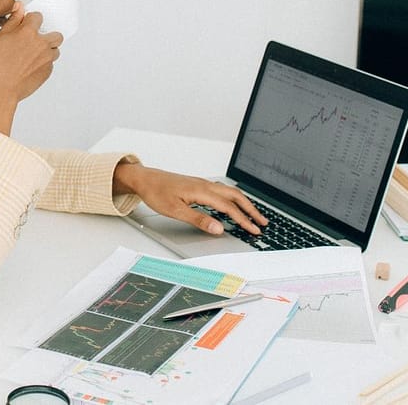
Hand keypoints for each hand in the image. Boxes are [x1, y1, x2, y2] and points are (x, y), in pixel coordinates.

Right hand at [0, 3, 62, 134]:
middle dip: (48, 36)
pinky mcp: (47, 73)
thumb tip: (20, 8)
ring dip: (47, 51)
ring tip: (33, 57)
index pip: (38, 17)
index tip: (26, 26)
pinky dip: (43, 64)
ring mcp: (47, 59)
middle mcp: (42, 44)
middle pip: (56, 35)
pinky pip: (50, 64)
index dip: (31, 21)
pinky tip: (30, 68)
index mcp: (28, 32)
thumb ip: (13, 21)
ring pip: (55, 50)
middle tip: (35, 42)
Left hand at [114, 163, 267, 234]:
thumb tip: (218, 228)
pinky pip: (222, 190)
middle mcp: (205, 185)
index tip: (254, 230)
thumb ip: (198, 219)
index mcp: (202, 191)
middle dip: (251, 209)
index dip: (244, 220)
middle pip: (235, 196)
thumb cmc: (156, 192)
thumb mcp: (175, 210)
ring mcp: (202, 183)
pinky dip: (233, 198)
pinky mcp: (198, 184)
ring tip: (253, 214)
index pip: (229, 207)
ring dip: (243, 203)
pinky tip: (232, 204)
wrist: (144, 178)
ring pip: (230, 192)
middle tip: (263, 222)